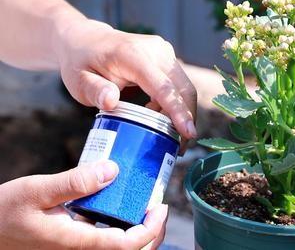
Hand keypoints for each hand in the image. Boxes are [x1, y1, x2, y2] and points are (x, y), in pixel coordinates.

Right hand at [0, 160, 167, 249]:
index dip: (150, 229)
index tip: (160, 207)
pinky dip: (122, 227)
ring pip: (119, 248)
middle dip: (152, 233)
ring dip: (140, 232)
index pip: (126, 246)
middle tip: (160, 207)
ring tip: (148, 206)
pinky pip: (106, 240)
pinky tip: (122, 206)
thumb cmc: (5, 212)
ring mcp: (77, 249)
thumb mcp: (37, 191)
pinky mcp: (74, 243)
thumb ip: (75, 182)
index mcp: (76, 242)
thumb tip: (113, 170)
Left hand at [54, 19, 196, 142]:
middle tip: (180, 147)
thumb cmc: (81, 63)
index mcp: (133, 55)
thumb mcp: (77, 80)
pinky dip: (175, 105)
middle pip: (183, 88)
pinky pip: (179, 85)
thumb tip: (111, 102)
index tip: (188, 133)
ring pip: (184, 88)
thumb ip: (93, 91)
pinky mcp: (167, 58)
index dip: (178, 111)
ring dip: (182, 113)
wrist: (87, 41)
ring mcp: (164, 52)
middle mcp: (155, 50)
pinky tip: (160, 119)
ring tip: (169, 136)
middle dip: (187, 118)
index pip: (163, 87)